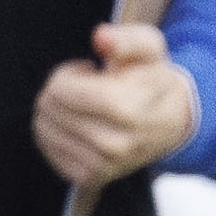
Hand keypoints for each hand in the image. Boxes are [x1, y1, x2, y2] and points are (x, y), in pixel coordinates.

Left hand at [34, 21, 199, 190]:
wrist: (172, 122)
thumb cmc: (153, 80)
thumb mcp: (149, 48)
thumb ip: (125, 39)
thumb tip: (100, 37)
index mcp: (125, 109)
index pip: (60, 88)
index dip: (67, 73)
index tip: (88, 71)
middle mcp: (112, 144)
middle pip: (48, 108)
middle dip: (59, 90)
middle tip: (86, 87)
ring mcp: (100, 165)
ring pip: (43, 129)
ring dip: (57, 111)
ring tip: (85, 105)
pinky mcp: (88, 178)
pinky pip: (48, 149)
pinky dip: (56, 132)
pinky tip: (80, 124)